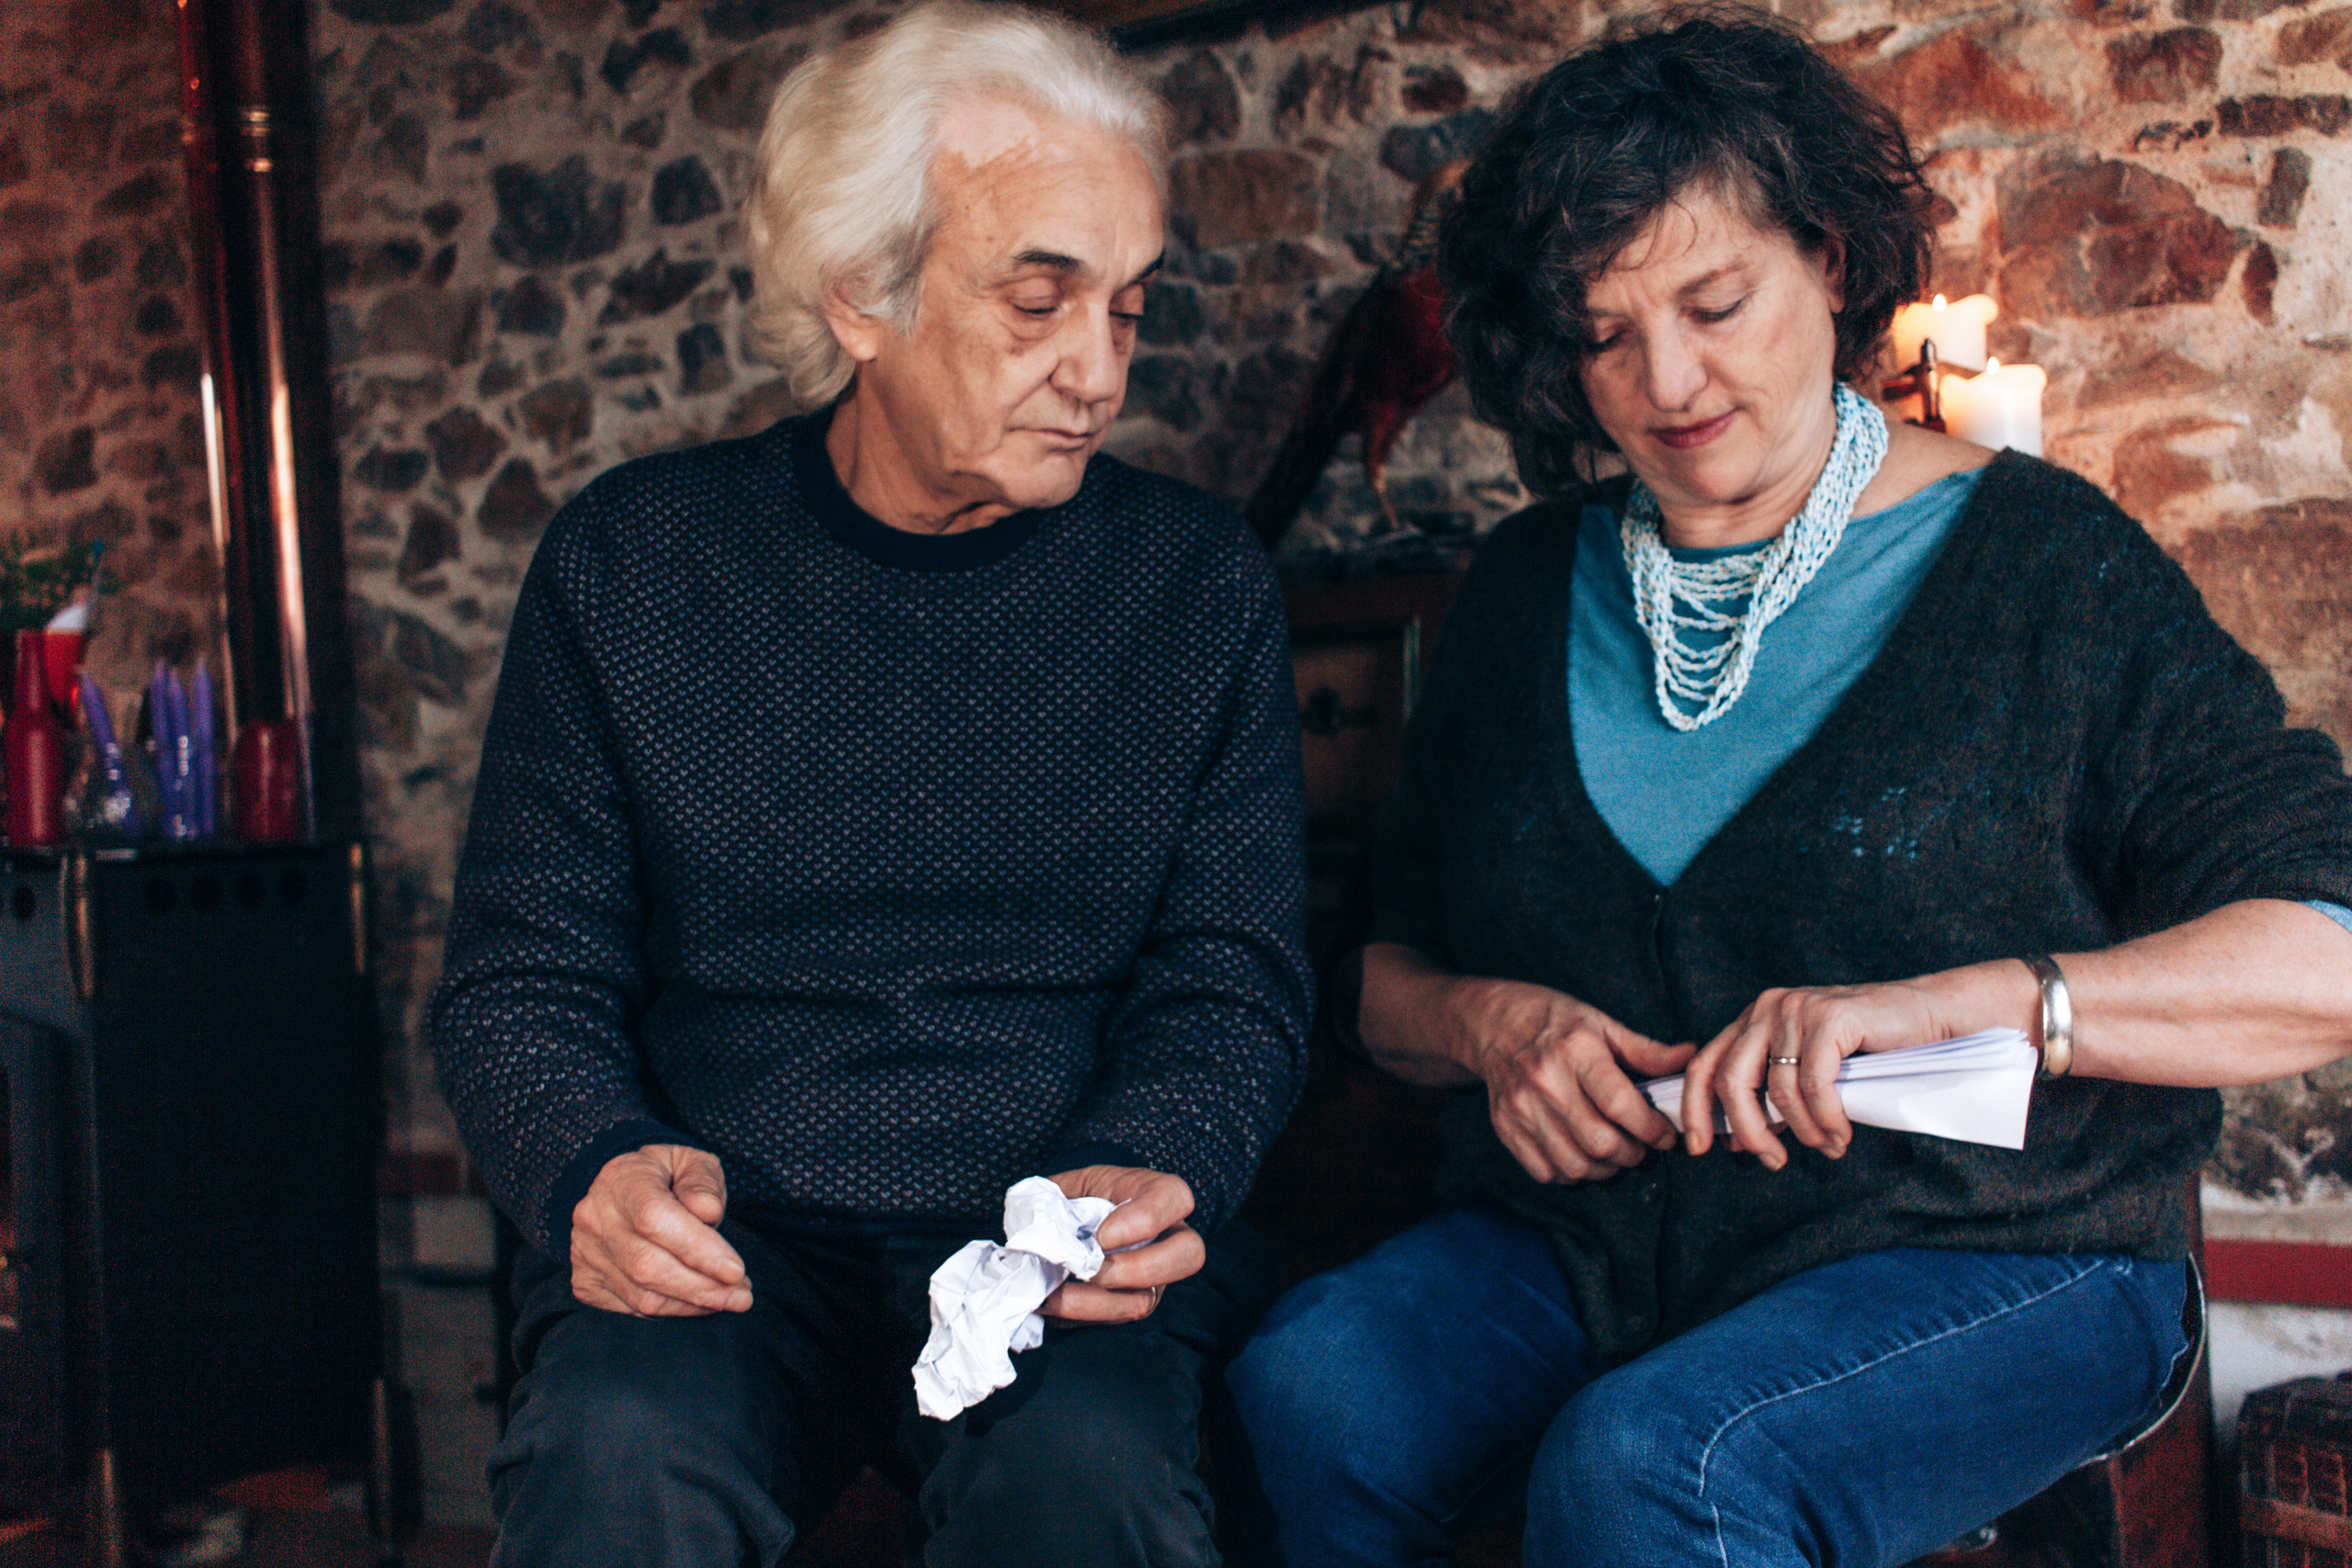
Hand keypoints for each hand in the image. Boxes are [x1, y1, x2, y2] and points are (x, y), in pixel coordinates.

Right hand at [569, 1144, 752, 1316]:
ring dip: (692, 1304)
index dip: (698, 1249)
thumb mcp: (690, 1162)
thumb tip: (708, 1211)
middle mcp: (596, 1219)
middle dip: (703, 1287)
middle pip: (647, 1266)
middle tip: (742, 1296)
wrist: (617, 1190)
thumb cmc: (665, 1176)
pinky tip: (697, 1303)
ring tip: (730, 1300)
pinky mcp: (586, 1282)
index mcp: (622, 1180)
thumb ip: (702, 1182)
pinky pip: (631, 1309)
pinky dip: (671, 1311)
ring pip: (640, 1296)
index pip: (655, 1219)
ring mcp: (586, 1254)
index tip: (736, 1270)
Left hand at [1038, 1165, 1203, 1323]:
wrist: (1049, 1232)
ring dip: (1095, 1301)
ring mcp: (1152, 1275)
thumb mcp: (1064, 1188)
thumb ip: (1061, 1202)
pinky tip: (1052, 1302)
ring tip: (1055, 1292)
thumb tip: (1053, 1233)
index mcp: (1151, 1193)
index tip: (1100, 1236)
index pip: (1175, 1197)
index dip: (1144, 1219)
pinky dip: (1080, 1313)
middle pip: (1189, 1254)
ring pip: (1146, 1298)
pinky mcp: (1129, 1303)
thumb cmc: (1063, 1202)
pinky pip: (1115, 1318)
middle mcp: (1165, 1236)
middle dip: (1138, 1269)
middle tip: (1092, 1271)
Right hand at [1447, 976, 1693, 1183]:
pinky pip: (1545, 1171)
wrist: (1491, 1024)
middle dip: (1633, 1154)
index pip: (1620, 1105)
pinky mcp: (1506, 1127)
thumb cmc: (1554, 1020)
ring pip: (1575, 1164)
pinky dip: (1571, 1174)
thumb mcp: (1601, 1023)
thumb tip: (1690, 1058)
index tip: (1665, 1134)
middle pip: (1600, 1142)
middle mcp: (1544, 1081)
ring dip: (1605, 1169)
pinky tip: (1583, 1156)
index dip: (1652, 1129)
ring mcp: (1521, 1108)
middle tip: (1643, 1148)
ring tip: (1616, 1155)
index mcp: (1575, 1050)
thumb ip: (1645, 1050)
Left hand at [1680, 971, 2018, 1167]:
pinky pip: (1814, 1085)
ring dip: (1802, 1132)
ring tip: (1826, 1147)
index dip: (1694, 1109)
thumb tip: (1735, 1139)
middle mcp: (1767, 1008)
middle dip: (1749, 1131)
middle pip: (1732, 1082)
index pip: (1704, 1065)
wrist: (1928, 1015)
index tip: (1700, 1147)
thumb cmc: (1869, 1048)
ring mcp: (1798, 1009)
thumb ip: (1770, 1094)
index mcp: (1753, 1019)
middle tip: (1773, 1161)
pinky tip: (1839, 1134)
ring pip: (1777, 1090)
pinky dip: (1825, 1119)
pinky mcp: (1830, 1017)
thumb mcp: (1806, 1069)